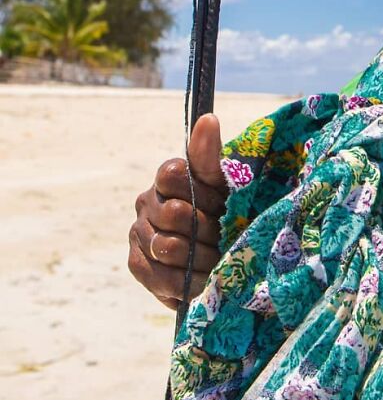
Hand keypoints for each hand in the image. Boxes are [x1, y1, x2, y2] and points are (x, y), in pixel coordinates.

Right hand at [128, 114, 228, 309]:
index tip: (222, 204)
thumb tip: (209, 118)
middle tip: (225, 237)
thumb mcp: (227, 183)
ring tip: (218, 261)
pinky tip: (200, 280)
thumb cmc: (229, 211)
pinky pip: (156, 274)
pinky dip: (183, 281)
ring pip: (166, 246)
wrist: (227, 252)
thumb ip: (212, 155)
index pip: (173, 175)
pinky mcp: (137, 262)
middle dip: (207, 229)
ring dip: (200, 258)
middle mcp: (146, 201)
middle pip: (173, 214)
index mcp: (168, 176)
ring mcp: (138, 232)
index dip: (203, 194)